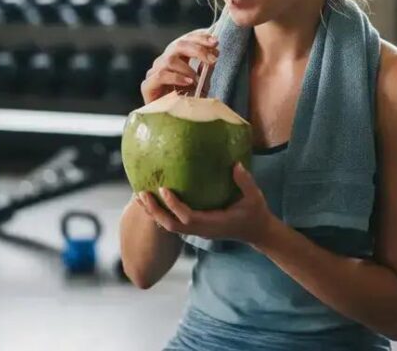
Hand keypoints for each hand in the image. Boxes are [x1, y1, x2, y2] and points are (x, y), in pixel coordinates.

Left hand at [134, 163, 278, 246]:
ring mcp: (198, 231)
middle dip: (155, 211)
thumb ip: (245, 182)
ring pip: (169, 226)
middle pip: (171, 226)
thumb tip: (235, 164)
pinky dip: (160, 213)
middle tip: (142, 193)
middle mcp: (202, 230)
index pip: (188, 218)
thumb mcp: (255, 197)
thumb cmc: (255, 213)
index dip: (174, 206)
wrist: (257, 232)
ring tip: (139, 196)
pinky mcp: (196, 227)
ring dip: (153, 213)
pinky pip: (174, 223)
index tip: (163, 190)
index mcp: (214, 224)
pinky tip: (152, 200)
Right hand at [140, 29, 218, 103]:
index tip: (215, 42)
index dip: (200, 37)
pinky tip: (188, 83)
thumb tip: (214, 53)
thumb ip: (205, 69)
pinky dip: (176, 77)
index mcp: (177, 57)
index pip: (186, 39)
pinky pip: (161, 75)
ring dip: (188, 68)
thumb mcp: (201, 83)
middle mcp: (164, 61)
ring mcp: (154, 72)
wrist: (173, 124)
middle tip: (213, 59)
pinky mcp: (147, 86)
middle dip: (198, 49)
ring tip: (198, 79)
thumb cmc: (188, 103)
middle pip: (178, 45)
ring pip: (169, 59)